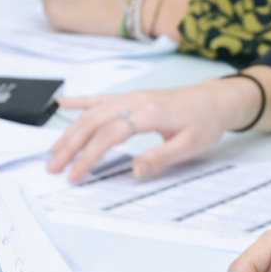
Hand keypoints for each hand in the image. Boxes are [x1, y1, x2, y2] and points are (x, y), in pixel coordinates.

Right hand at [46, 78, 266, 181]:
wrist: (216, 100)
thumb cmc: (206, 122)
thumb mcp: (190, 145)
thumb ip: (161, 158)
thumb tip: (135, 171)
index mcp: (149, 112)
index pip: (109, 135)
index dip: (88, 156)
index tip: (75, 174)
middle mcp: (135, 100)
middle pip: (93, 122)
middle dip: (70, 146)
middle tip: (53, 167)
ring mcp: (131, 97)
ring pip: (92, 112)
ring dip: (70, 132)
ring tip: (53, 151)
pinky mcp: (132, 98)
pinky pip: (101, 98)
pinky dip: (80, 101)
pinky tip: (63, 104)